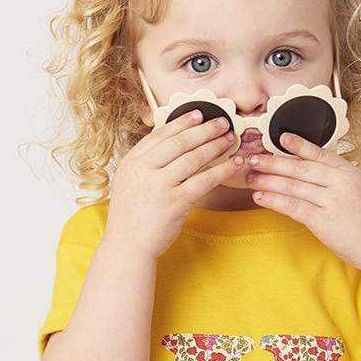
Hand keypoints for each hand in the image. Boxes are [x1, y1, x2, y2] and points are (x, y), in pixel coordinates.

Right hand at [104, 110, 243, 258]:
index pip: (160, 134)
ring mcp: (160, 185)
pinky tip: (234, 164)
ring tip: (230, 139)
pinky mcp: (176, 202)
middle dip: (204, 129)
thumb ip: (146, 164)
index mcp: (132, 162)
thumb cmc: (131, 216)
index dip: (181, 122)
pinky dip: (222, 170)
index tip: (198, 114)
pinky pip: (204, 180)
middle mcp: (144, 170)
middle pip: (179, 142)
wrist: (127, 246)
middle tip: (222, 122)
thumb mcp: (129, 182)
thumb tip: (172, 145)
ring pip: (193, 157)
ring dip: (215, 145)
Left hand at [244, 132, 360, 269]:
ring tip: (250, 178)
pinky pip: (293, 207)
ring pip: (293, 186)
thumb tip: (314, 170)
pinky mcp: (324, 221)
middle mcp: (342, 183)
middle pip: (300, 168)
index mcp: (351, 172)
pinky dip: (274, 200)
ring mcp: (333, 201)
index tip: (280, 137)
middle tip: (253, 159)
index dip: (298, 145)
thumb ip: (340, 179)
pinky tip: (260, 197)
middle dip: (273, 162)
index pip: (320, 154)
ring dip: (268, 181)